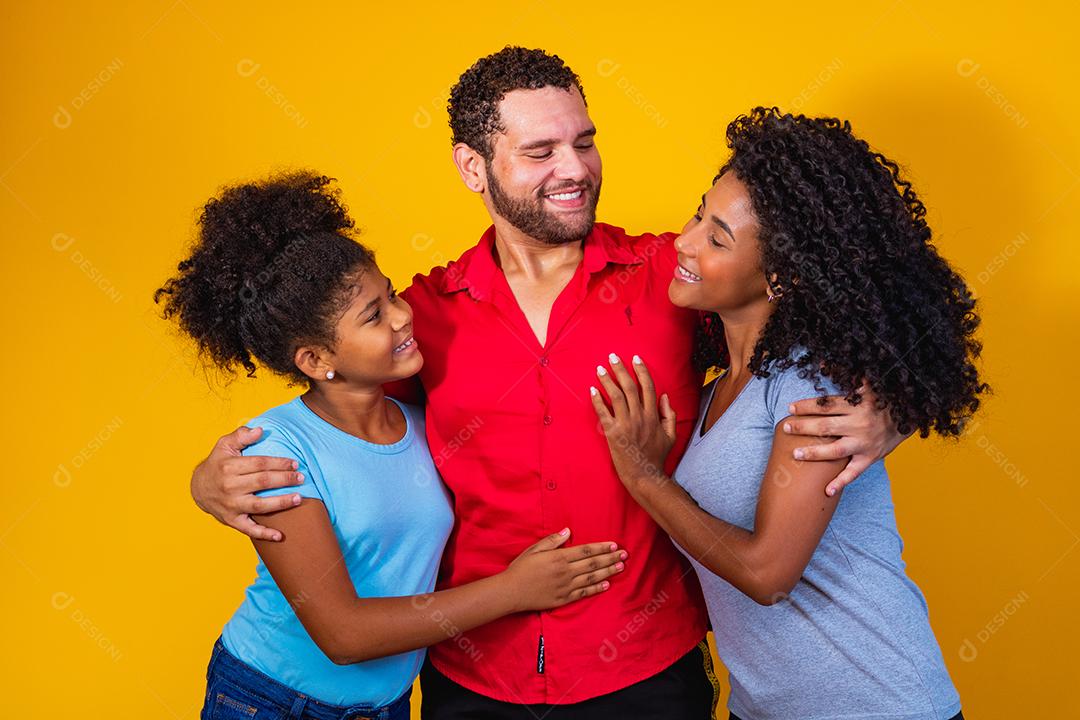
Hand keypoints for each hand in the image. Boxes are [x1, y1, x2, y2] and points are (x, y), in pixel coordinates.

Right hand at [192, 426, 304, 540]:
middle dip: (285, 479)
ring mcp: (231, 505)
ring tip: (299, 499)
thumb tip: (260, 430)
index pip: (260, 464)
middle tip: (301, 478)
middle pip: (263, 482)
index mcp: (229, 467)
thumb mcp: (224, 445)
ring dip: (281, 503)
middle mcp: (230, 487)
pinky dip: (264, 534)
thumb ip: (241, 435)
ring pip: (260, 505)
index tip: (295, 464)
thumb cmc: (217, 463)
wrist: (198, 488)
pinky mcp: (231, 520)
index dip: (279, 463)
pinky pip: (249, 529)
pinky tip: (280, 536)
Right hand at [501, 529, 626, 611]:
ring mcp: (566, 587)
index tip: (614, 545)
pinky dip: (596, 589)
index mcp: (558, 557)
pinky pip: (583, 593)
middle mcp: (565, 572)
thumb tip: (568, 531)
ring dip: (608, 572)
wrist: (511, 592)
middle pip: (592, 564)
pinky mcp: (564, 599)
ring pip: (592, 578)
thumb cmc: (520, 568)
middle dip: (610, 558)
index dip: (601, 548)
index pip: (585, 551)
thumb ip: (552, 541)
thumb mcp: (534, 550)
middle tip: (625, 555)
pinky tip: (606, 585)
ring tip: (620, 567)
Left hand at [589, 353, 675, 488]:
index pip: (647, 386)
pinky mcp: (613, 434)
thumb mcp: (671, 435)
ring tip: (600, 369)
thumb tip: (664, 396)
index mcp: (653, 415)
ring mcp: (626, 425)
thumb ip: (669, 414)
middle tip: (613, 357)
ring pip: (616, 396)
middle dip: (621, 369)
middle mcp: (640, 417)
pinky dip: (597, 400)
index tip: (635, 358)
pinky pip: (603, 413)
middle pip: (630, 387)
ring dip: (607, 380)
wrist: (644, 475)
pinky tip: (592, 389)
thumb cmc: (657, 456)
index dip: (641, 370)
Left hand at [781, 382, 908, 495]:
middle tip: (787, 427)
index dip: (807, 406)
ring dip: (814, 453)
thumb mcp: (868, 385)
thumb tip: (821, 363)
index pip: (826, 405)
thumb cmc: (883, 401)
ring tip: (795, 454)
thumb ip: (846, 375)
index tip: (790, 408)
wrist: (911, 418)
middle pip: (826, 426)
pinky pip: (854, 472)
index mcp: (856, 405)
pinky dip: (841, 482)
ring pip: (835, 450)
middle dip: (804, 427)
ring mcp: (864, 443)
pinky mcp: (870, 458)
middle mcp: (859, 425)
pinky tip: (826, 491)